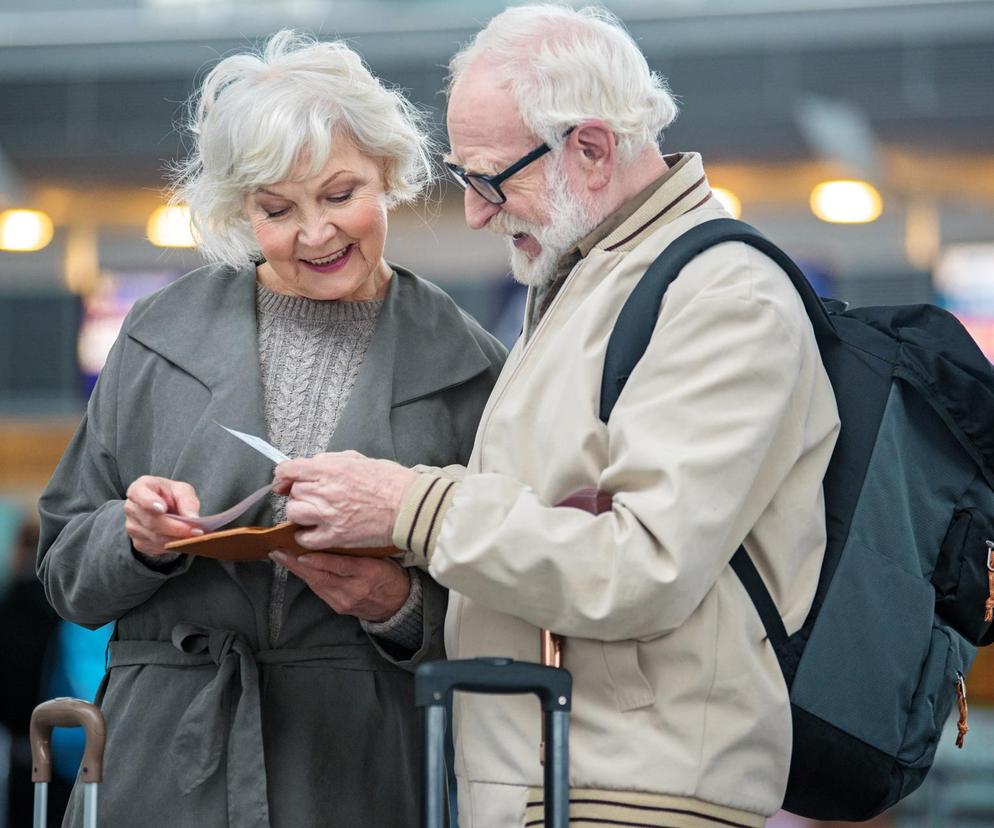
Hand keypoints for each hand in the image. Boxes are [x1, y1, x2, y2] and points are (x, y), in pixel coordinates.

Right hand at [124, 475, 202, 555]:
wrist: (164, 509)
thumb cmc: (171, 495)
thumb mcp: (182, 491)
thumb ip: (187, 501)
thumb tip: (192, 518)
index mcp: (139, 488)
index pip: (138, 493)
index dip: (149, 502)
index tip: (162, 508)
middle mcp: (131, 508)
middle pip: (151, 521)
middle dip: (175, 527)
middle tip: (195, 530)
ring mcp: (132, 527)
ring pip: (155, 537)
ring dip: (177, 539)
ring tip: (194, 536)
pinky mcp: (138, 543)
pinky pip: (157, 547)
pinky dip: (173, 546)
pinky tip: (184, 541)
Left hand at [270, 550, 410, 621]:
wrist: (397, 605)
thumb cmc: (390, 574)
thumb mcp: (382, 558)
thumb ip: (361, 549)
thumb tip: (335, 533)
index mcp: (370, 572)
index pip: (341, 566)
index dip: (319, 561)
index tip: (302, 553)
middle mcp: (355, 588)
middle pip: (321, 576)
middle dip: (296, 564)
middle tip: (278, 552)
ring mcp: (345, 600)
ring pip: (316, 584)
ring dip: (296, 570)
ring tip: (280, 556)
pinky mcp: (338, 607)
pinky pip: (319, 590)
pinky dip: (307, 578)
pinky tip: (296, 568)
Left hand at [274, 451, 416, 548]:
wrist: (409, 506)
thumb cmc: (390, 481)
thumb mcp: (358, 459)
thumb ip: (331, 461)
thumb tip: (311, 465)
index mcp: (330, 469)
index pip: (289, 470)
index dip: (283, 476)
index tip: (284, 481)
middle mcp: (324, 491)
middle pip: (293, 493)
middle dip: (299, 494)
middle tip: (313, 497)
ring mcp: (328, 515)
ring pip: (294, 514)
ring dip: (300, 513)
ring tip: (313, 514)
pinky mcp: (335, 536)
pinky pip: (305, 538)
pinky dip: (305, 536)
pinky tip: (314, 532)